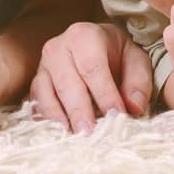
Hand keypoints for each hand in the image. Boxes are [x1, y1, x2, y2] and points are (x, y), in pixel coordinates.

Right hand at [29, 20, 153, 131]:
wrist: (93, 46)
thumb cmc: (116, 54)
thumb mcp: (135, 60)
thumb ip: (139, 82)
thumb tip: (135, 107)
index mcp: (84, 35)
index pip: (93, 67)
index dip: (105, 94)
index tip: (116, 116)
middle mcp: (58, 48)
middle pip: (68, 83)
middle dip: (80, 111)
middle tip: (91, 134)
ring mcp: (42, 67)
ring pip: (48, 96)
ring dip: (61, 120)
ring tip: (76, 139)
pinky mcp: (35, 85)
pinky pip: (37, 105)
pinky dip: (49, 121)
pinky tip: (63, 134)